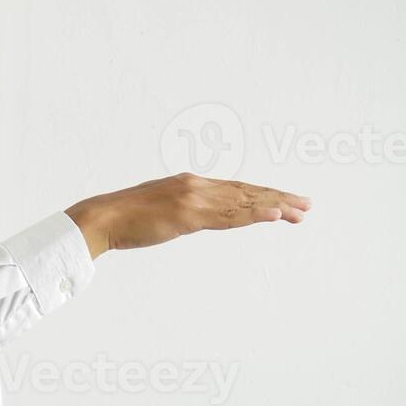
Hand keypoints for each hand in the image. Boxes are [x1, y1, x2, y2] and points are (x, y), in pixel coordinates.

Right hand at [66, 173, 310, 258]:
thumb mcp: (158, 212)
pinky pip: (227, 216)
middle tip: (306, 206)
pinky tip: (274, 215)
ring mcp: (192, 199)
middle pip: (245, 192)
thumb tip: (191, 220)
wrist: (99, 219)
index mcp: (189, 185)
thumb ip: (180, 213)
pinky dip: (254, 214)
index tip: (284, 204)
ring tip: (299, 212)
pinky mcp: (187, 214)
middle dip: (278, 199)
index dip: (261, 196)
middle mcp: (195, 186)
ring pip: (242, 203)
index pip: (234, 190)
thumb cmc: (122, 219)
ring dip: (274, 207)